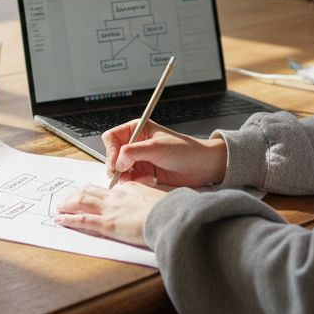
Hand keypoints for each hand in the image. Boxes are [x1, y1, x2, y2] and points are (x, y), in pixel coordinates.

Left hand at [55, 180, 168, 246]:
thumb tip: (149, 204)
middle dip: (75, 195)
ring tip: (59, 208)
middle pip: (89, 192)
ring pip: (82, 202)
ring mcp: (110, 209)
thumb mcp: (158, 199)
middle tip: (65, 199)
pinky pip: (83, 220)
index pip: (106, 189)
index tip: (87, 194)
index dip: (94, 191)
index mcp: (129, 189)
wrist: (170, 217)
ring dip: (68, 204)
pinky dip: (69, 220)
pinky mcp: (107, 224)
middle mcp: (116, 196)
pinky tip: (60, 221)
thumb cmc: (168, 211)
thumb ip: (148, 200)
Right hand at [102, 120, 226, 187]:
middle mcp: (135, 145)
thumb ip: (133, 152)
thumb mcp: (157, 147)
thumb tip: (117, 161)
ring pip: (120, 171)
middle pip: (112, 156)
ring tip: (146, 177)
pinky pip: (131, 181)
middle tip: (127, 174)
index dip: (110, 151)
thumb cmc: (186, 150)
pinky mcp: (144, 174)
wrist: (203, 167)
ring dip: (130, 177)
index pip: (111, 138)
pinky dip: (138, 183)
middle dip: (118, 167)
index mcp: (137, 130)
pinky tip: (152, 180)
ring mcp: (139, 161)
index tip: (116, 164)